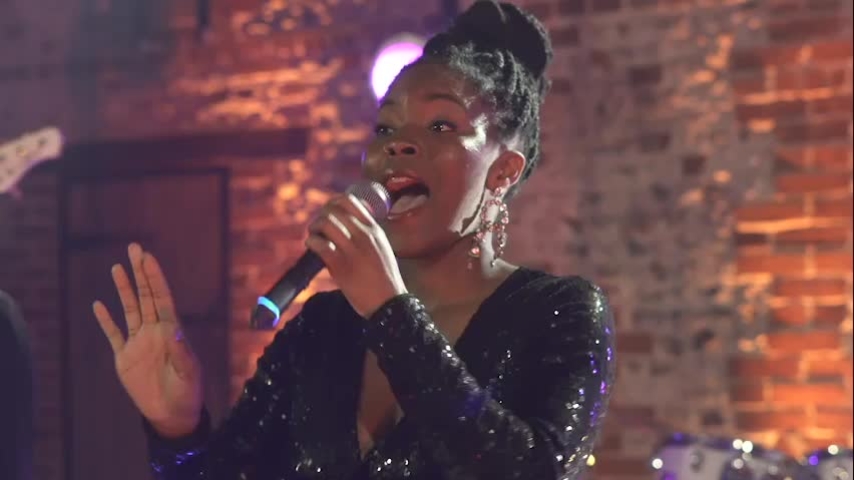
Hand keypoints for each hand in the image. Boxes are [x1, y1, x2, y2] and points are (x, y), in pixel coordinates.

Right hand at [93, 243, 202, 437]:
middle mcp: (155, 331)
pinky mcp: (125, 357)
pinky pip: (114, 335)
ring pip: (130, 309)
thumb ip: (182, 352)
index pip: (162, 298)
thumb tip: (175, 331)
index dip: (155, 277)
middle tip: (134, 248)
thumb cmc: (188, 392)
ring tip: (117, 268)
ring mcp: (139, 342)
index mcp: (172, 331)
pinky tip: (98, 305)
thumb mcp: (189, 373)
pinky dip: (106, 320)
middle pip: (146, 296)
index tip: (148, 257)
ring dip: (124, 289)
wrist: (173, 414)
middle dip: (140, 273)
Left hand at [305, 194, 406, 317]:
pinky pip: (319, 244)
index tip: (329, 212)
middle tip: (318, 228)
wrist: (389, 303)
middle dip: (321, 216)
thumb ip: (368, 234)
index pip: (350, 202)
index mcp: (375, 230)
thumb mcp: (382, 248)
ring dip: (314, 227)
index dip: (333, 203)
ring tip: (314, 236)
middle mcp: (364, 236)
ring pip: (325, 223)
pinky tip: (312, 247)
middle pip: (334, 211)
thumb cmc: (384, 278)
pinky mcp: (340, 266)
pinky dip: (311, 242)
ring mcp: (352, 250)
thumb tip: (347, 222)